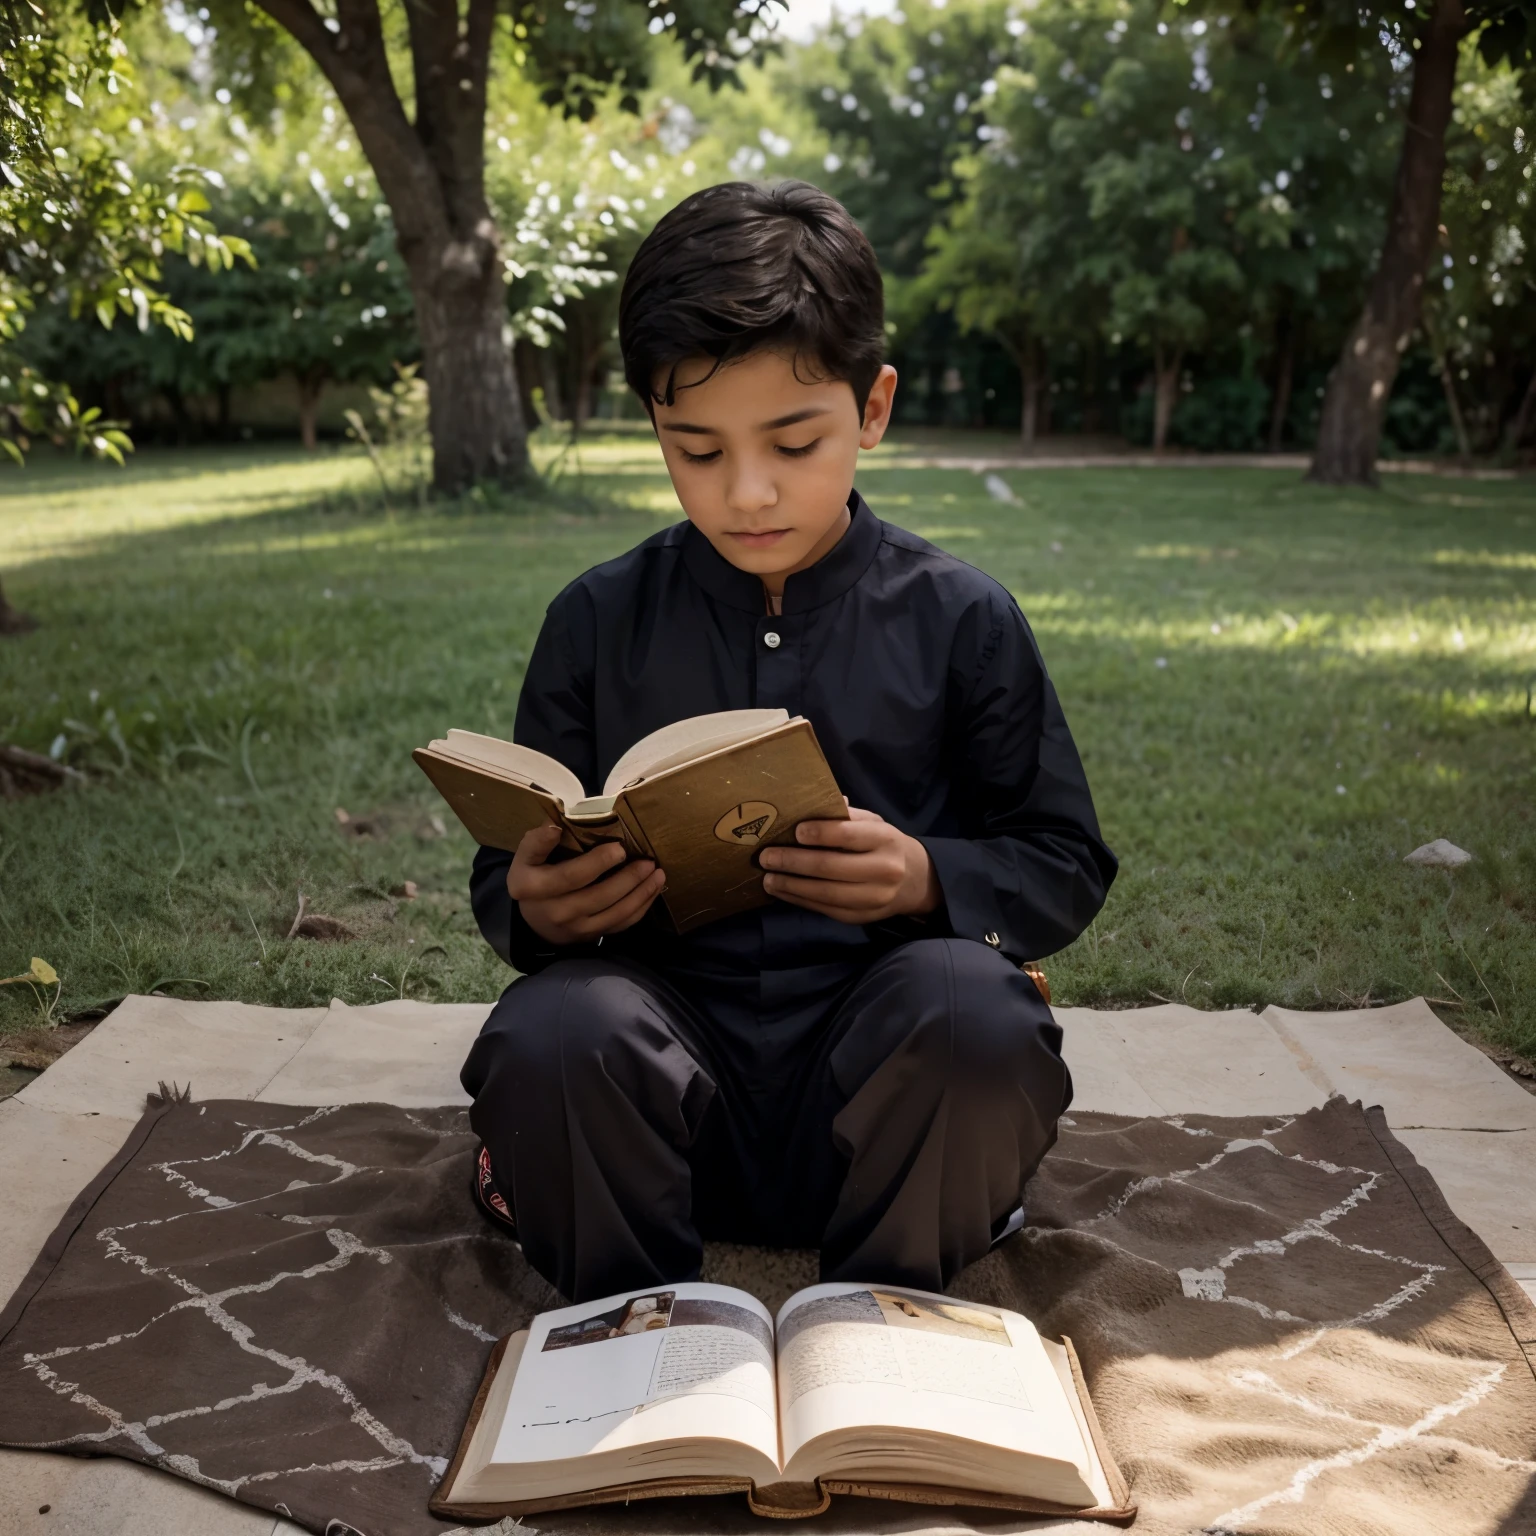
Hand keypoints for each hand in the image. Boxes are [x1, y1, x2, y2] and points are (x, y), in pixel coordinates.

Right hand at [507, 825, 666, 944]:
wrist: (535, 920)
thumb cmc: (534, 877)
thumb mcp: (525, 857)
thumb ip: (537, 841)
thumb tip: (555, 825)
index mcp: (534, 887)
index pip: (570, 875)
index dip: (598, 862)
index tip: (619, 847)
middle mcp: (555, 911)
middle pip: (598, 895)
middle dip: (628, 878)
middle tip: (647, 860)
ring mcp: (575, 928)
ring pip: (615, 912)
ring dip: (641, 892)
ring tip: (657, 873)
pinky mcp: (592, 936)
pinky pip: (621, 924)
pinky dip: (641, 907)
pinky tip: (653, 890)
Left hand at [758, 807, 940, 924]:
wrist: (915, 881)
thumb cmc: (884, 845)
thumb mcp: (874, 824)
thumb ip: (845, 816)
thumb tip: (810, 805)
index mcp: (885, 840)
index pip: (848, 835)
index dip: (819, 833)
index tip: (795, 831)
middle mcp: (883, 870)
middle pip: (830, 867)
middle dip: (793, 862)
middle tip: (766, 857)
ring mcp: (873, 897)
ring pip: (825, 893)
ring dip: (791, 885)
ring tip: (768, 878)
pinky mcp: (861, 916)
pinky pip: (825, 909)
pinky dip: (800, 900)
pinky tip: (782, 891)